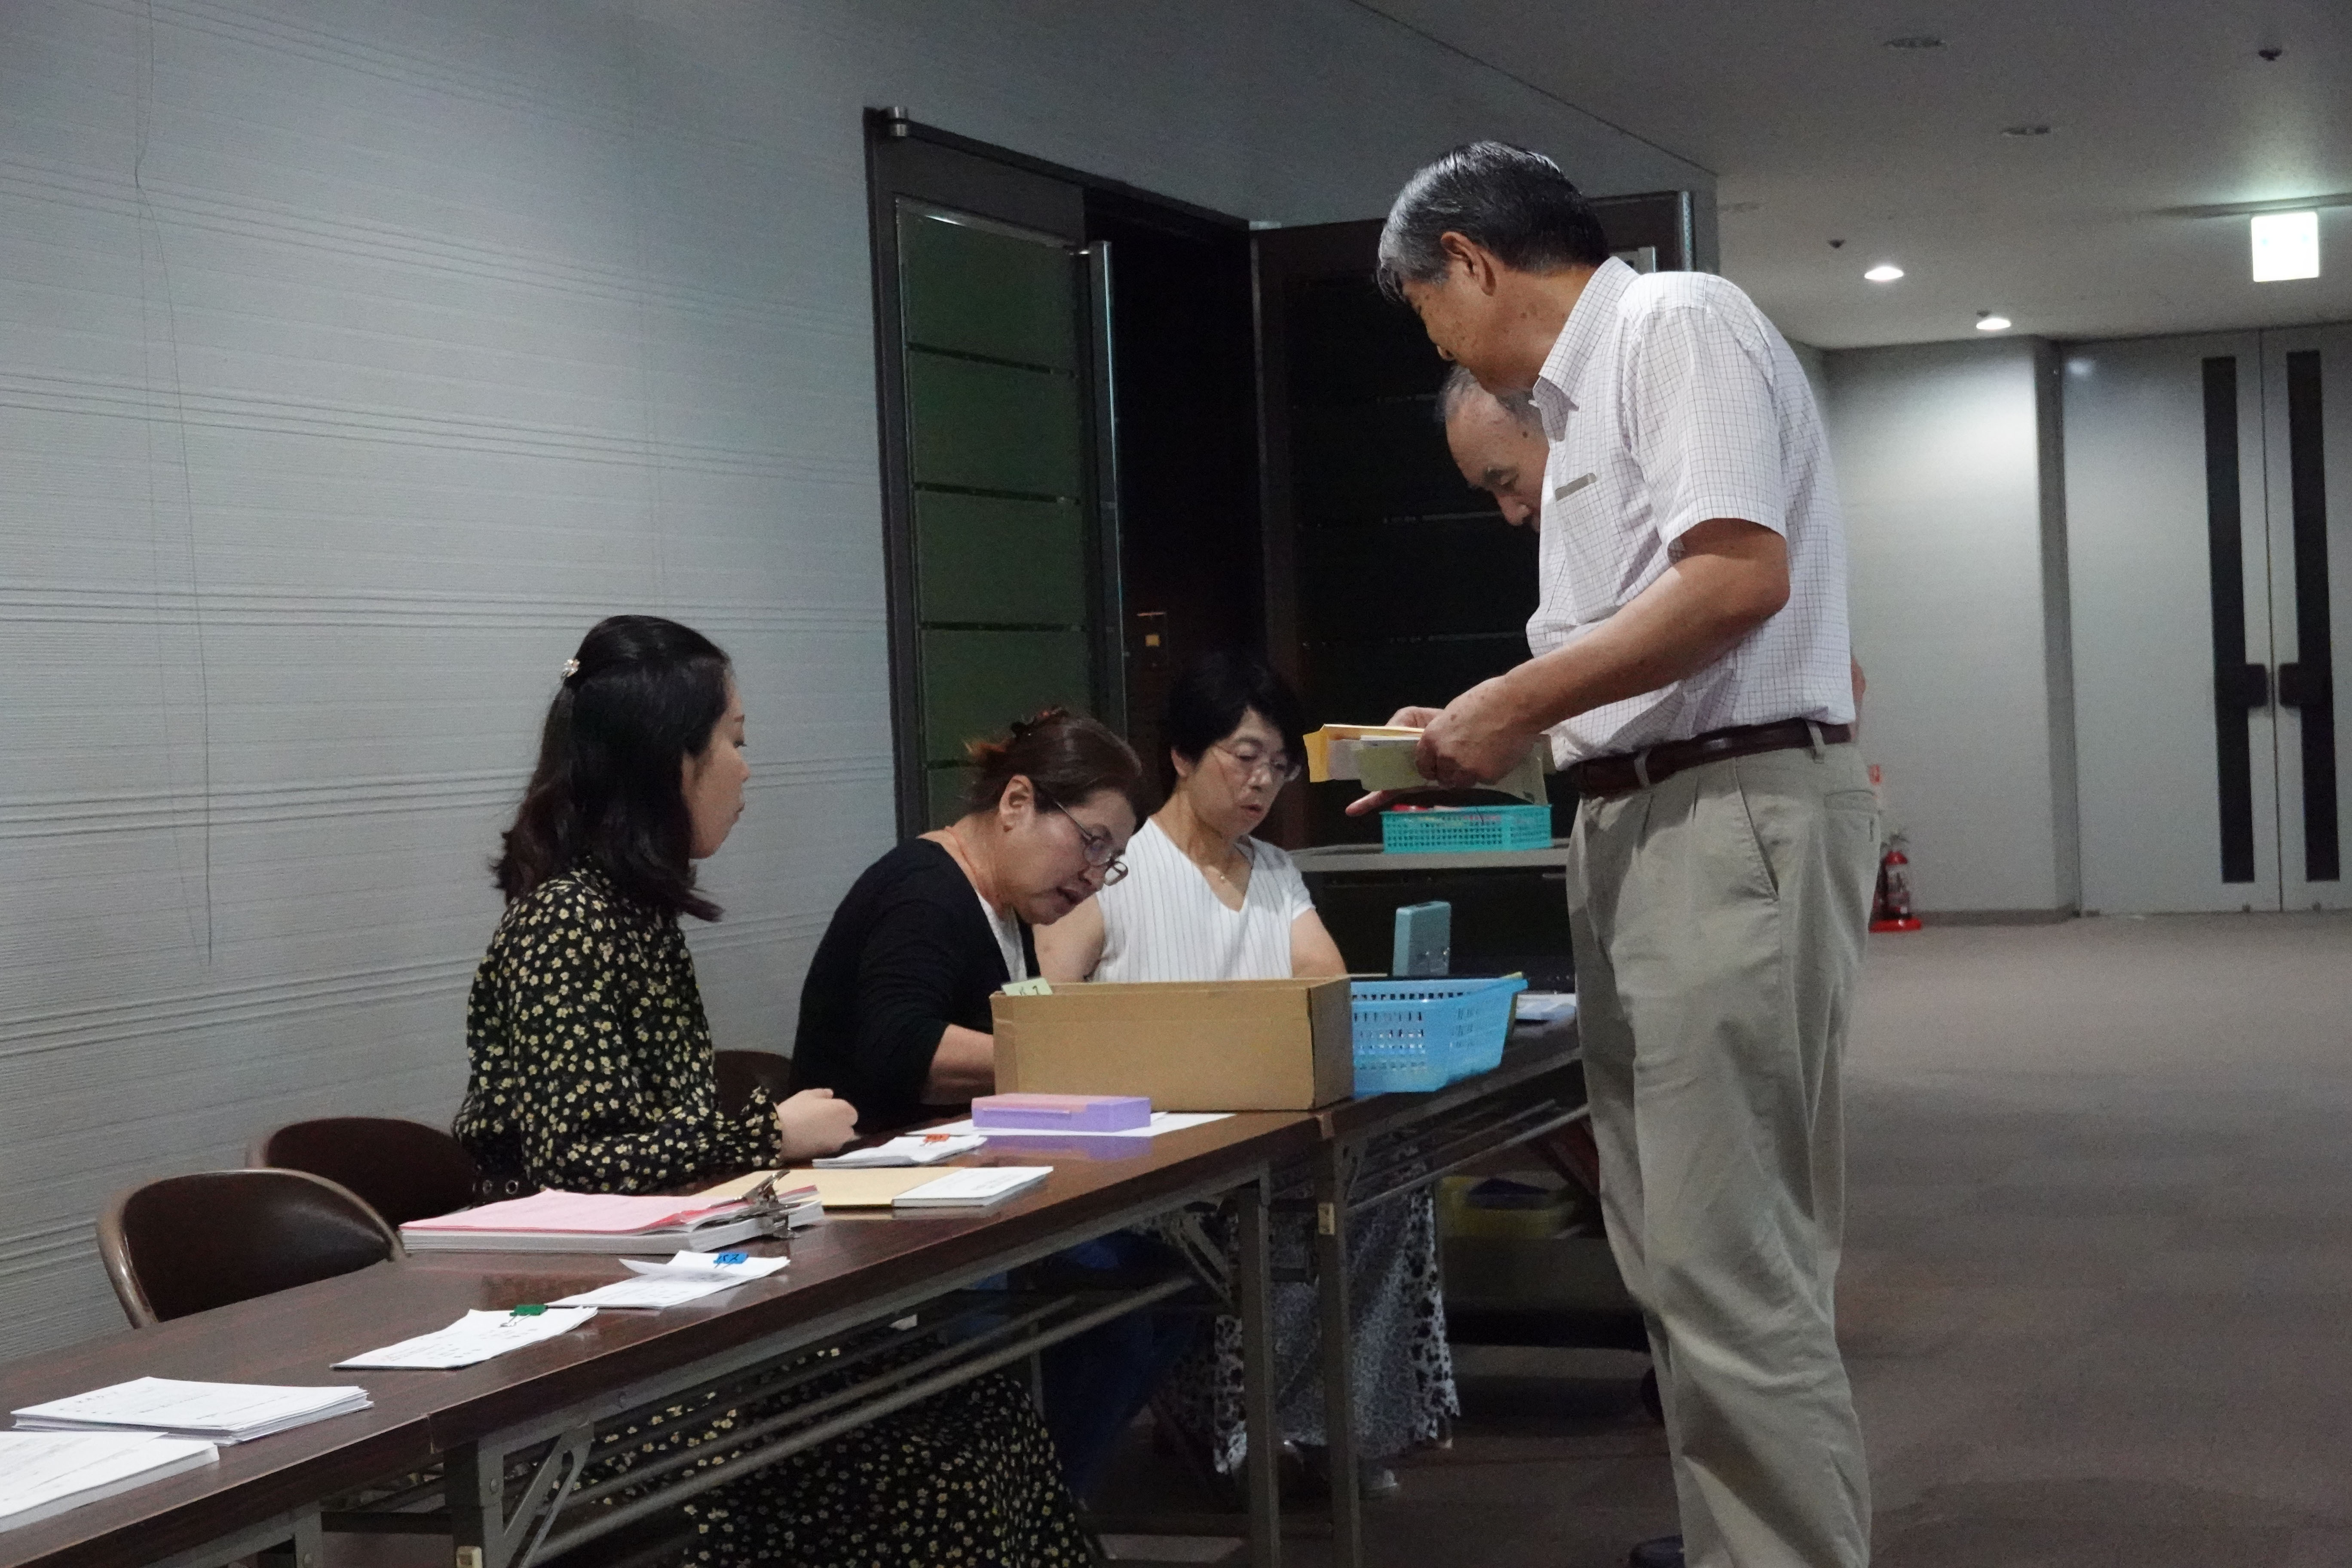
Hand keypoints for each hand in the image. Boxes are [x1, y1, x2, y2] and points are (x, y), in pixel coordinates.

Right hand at [774, 1087, 858, 1161]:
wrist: (780, 1135)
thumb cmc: (796, 1110)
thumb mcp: (807, 1095)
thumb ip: (822, 1094)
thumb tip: (830, 1094)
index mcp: (844, 1111)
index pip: (851, 1113)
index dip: (840, 1111)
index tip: (828, 1110)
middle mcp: (845, 1130)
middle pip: (847, 1128)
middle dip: (839, 1125)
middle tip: (823, 1121)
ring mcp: (836, 1144)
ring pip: (839, 1139)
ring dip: (833, 1136)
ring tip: (816, 1132)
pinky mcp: (826, 1155)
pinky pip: (829, 1148)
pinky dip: (824, 1144)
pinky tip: (811, 1141)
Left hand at [1347, 681, 1536, 815]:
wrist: (1518, 703)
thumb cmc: (1487, 701)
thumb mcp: (1453, 713)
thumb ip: (1442, 734)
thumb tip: (1438, 750)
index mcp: (1431, 738)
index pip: (1421, 765)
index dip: (1428, 768)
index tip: (1425, 774)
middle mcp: (1443, 756)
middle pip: (1441, 777)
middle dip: (1450, 772)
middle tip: (1468, 757)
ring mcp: (1463, 769)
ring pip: (1461, 782)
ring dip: (1469, 774)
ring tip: (1486, 752)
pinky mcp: (1484, 776)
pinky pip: (1483, 781)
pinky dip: (1490, 772)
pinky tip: (1499, 754)